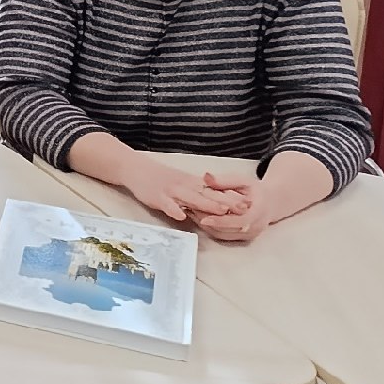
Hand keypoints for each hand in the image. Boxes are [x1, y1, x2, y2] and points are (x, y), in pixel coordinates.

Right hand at [111, 152, 237, 227]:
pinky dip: (173, 209)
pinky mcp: (156, 196)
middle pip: (208, 194)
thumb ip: (197, 195)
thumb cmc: (159, 178)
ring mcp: (170, 190)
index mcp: (192, 183)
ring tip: (221, 212)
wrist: (134, 168)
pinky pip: (166, 203)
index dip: (231, 197)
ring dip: (206, 205)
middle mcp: (184, 185)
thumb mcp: (182, 184)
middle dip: (227, 202)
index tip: (248, 203)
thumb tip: (216, 206)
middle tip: (244, 209)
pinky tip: (181, 216)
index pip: (215, 190)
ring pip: (191, 198)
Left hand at [187, 170, 269, 241]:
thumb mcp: (243, 181)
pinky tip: (198, 218)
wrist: (271, 203)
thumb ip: (224, 181)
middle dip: (208, 222)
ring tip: (191, 212)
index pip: (239, 221)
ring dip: (206, 225)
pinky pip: (223, 236)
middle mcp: (254, 227)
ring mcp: (248, 235)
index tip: (205, 219)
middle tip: (190, 211)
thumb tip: (206, 177)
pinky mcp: (242, 238)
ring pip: (223, 234)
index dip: (221, 221)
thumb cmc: (256, 191)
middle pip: (228, 230)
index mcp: (258, 213)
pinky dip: (209, 228)